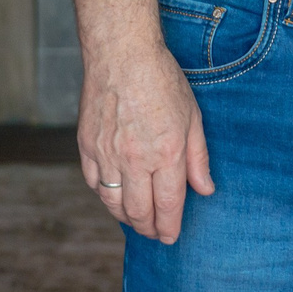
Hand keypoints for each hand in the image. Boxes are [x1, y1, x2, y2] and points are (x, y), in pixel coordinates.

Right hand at [77, 34, 214, 243]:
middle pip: (140, 212)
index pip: (168, 205)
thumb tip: (205, 190)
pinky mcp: (87, 147)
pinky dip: (106, 197)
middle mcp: (136, 159)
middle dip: (150, 229)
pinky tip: (116, 198)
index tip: (172, 237)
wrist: (122, 55)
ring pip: (114, 203)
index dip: (170, 226)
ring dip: (127, 218)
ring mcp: (107, 155)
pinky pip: (95, 185)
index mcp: (167, 152)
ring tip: (137, 221)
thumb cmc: (162, 80)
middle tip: (156, 234)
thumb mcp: (193, 116)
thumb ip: (198, 158)